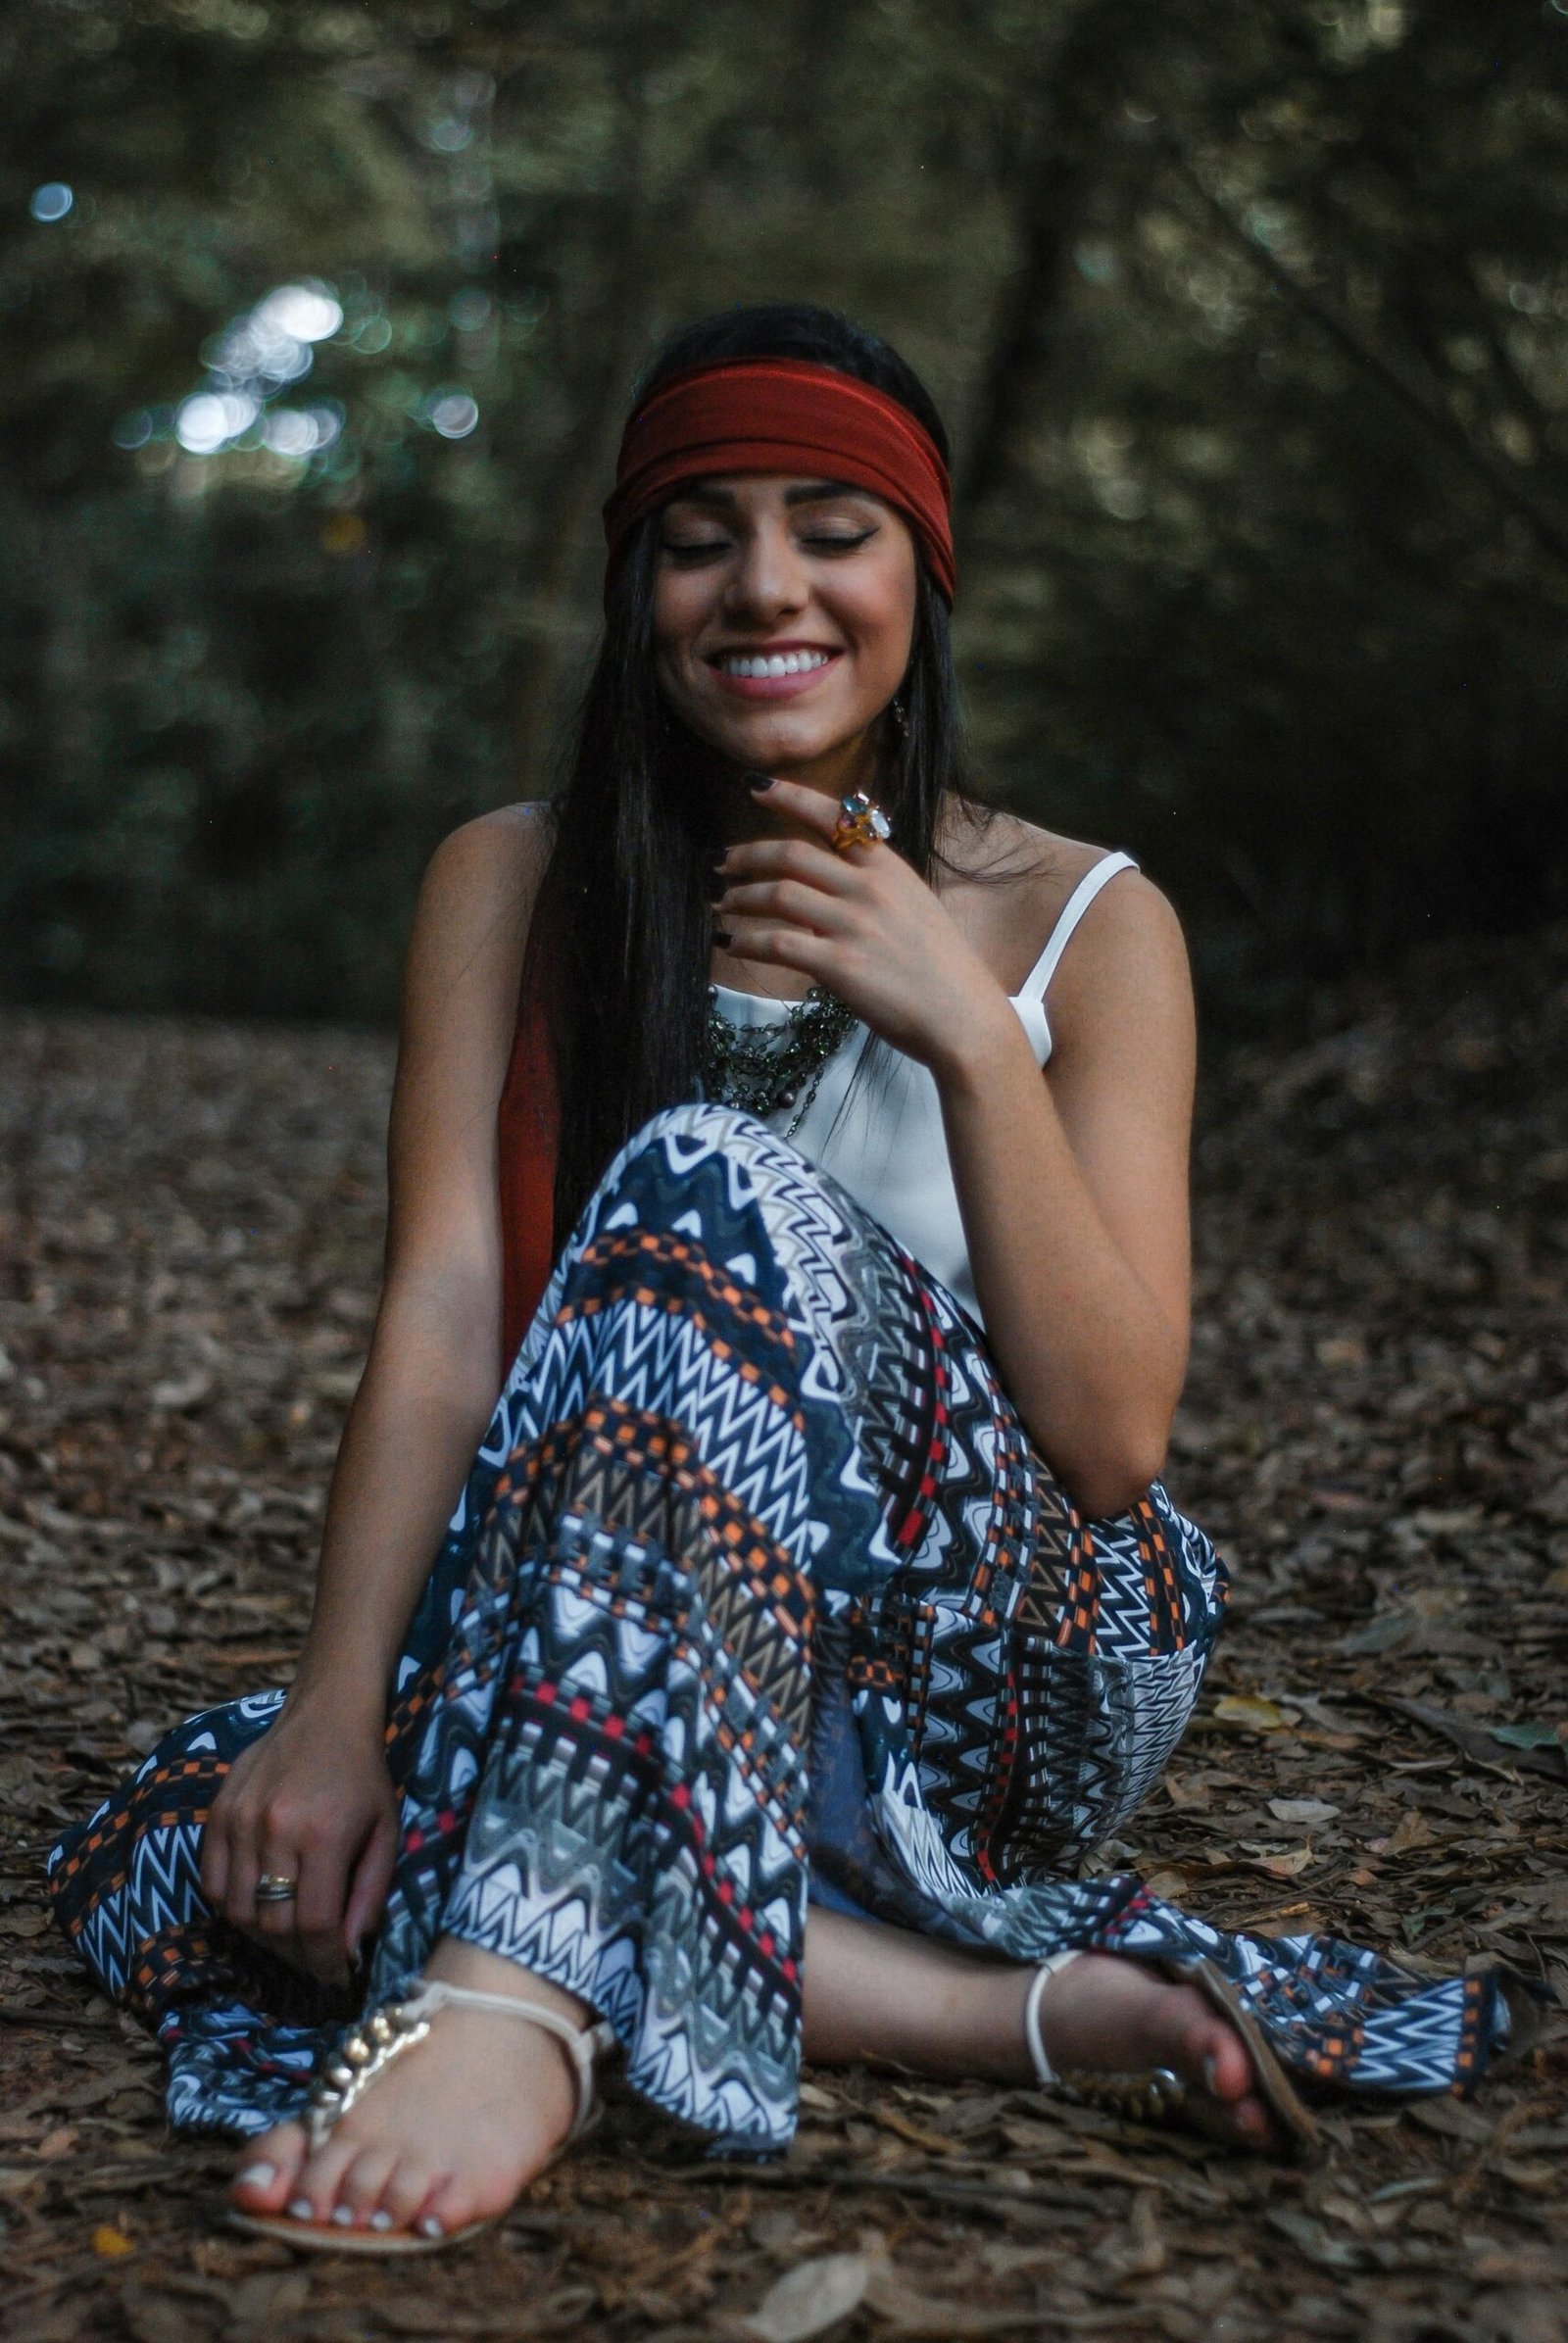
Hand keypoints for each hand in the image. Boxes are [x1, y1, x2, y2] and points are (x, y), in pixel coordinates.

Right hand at [199, 1686, 398, 1987]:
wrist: (325, 1715)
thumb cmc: (363, 1777)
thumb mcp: (386, 1833)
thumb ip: (370, 1894)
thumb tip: (351, 1952)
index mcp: (324, 1835)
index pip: (314, 1924)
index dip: (325, 1962)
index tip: (337, 1978)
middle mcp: (275, 1829)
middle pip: (272, 1924)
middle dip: (297, 1957)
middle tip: (315, 1963)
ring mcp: (240, 1820)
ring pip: (236, 1911)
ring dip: (262, 1939)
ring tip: (289, 1942)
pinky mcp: (217, 1812)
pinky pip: (210, 1882)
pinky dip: (230, 1906)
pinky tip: (257, 1909)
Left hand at [714, 776, 1012, 1075]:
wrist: (963, 1018)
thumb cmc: (941, 970)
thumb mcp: (914, 908)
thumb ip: (871, 890)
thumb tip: (821, 889)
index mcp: (889, 868)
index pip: (833, 816)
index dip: (789, 797)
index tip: (754, 785)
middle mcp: (869, 888)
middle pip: (791, 855)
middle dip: (746, 856)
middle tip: (719, 864)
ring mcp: (854, 925)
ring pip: (779, 895)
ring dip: (740, 897)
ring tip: (720, 904)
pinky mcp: (840, 965)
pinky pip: (778, 943)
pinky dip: (747, 939)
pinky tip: (731, 942)